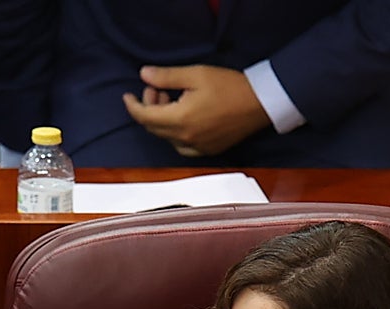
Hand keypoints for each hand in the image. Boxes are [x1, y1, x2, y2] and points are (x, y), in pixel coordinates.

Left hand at [122, 65, 270, 156]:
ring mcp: (196, 148)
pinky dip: (173, 132)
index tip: (128, 95)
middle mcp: (184, 139)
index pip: (144, 117)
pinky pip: (180, 146)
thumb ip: (166, 77)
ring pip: (165, 137)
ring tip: (172, 99)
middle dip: (149, 107)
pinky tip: (183, 118)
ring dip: (161, 119)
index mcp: (180, 120)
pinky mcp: (206, 151)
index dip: (133, 105)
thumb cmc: (231, 87)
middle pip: (153, 127)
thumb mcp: (196, 75)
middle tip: (158, 88)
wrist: (261, 103)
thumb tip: (144, 75)